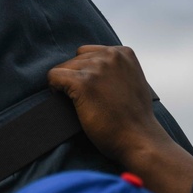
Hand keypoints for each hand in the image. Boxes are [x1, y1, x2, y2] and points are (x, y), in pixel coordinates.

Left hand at [48, 45, 192, 192]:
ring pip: (63, 68)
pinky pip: (53, 76)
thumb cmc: (134, 117)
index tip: (93, 89)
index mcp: (124, 53)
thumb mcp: (132, 81)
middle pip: (75, 60)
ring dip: (66, 85)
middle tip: (86, 100)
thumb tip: (92, 64)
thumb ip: (116, 68)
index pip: (88, 53)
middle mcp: (111, 55)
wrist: (138, 139)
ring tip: (79, 102)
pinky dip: (54, 88)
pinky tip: (63, 100)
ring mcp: (97, 68)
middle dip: (75, 78)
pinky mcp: (83, 82)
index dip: (85, 72)